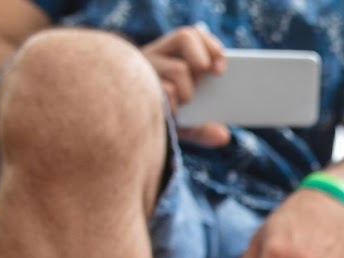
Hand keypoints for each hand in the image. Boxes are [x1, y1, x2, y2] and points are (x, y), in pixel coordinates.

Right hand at [140, 24, 229, 146]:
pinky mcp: (134, 83)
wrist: (119, 133)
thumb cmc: (156, 122)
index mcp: (167, 56)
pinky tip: (168, 113)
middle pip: (185, 37)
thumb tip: (223, 136)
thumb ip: (204, 129)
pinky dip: (173, 107)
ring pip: (179, 69)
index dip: (210, 45)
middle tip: (210, 75)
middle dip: (202, 59)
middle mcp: (153, 56)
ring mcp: (141, 66)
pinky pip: (165, 91)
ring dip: (188, 92)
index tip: (222, 68)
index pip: (191, 34)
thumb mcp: (184, 125)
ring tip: (182, 103)